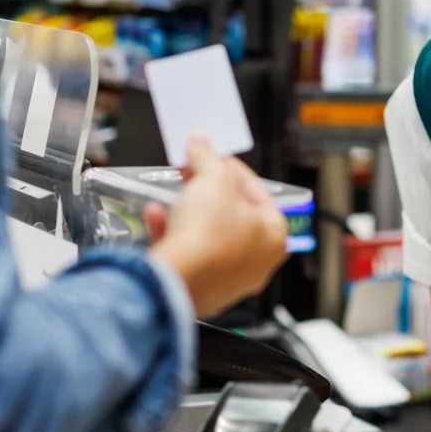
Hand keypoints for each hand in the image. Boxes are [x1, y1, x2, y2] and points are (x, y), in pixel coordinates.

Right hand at [147, 137, 288, 318]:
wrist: (176, 280)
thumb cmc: (208, 235)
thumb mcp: (212, 179)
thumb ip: (207, 157)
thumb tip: (200, 141)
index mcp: (274, 235)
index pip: (259, 193)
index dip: (233, 169)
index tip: (215, 157)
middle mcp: (256, 262)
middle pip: (231, 215)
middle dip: (206, 191)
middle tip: (191, 173)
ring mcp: (228, 280)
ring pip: (206, 236)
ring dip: (185, 212)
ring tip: (171, 196)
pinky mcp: (199, 290)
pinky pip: (187, 255)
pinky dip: (172, 234)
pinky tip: (156, 218)